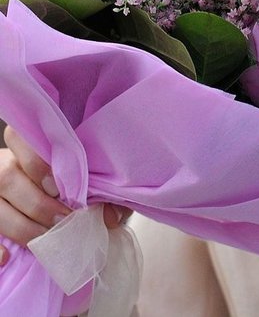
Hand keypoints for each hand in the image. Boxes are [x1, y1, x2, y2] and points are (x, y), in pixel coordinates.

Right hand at [0, 126, 130, 264]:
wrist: (53, 200)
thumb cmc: (69, 186)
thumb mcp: (84, 181)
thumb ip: (99, 192)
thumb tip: (111, 217)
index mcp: (24, 147)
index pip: (18, 137)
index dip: (34, 160)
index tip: (57, 184)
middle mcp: (2, 165)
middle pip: (6, 177)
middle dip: (37, 203)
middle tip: (63, 219)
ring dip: (22, 227)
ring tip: (48, 239)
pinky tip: (7, 258)